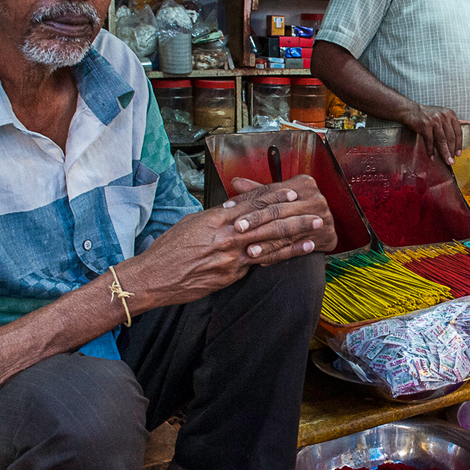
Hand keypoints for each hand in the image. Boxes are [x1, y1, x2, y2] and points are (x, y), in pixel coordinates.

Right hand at [123, 175, 330, 309]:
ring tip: (314, 232)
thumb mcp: (192, 224)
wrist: (153, 277)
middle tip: (316, 211)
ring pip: (268, 242)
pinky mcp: (230, 275)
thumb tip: (234, 206)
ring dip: (295, 236)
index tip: (293, 192)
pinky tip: (296, 253)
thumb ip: (216, 216)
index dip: (274, 196)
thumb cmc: (168, 250)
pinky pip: (259, 264)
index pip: (251, 202)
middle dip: (293, 216)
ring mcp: (229, 256)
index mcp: (215, 218)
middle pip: (266, 221)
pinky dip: (280, 256)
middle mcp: (225, 235)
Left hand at [225, 175, 337, 254]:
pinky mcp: (324, 236)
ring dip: (265, 243)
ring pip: (286, 231)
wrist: (326, 224)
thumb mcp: (280, 196)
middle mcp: (315, 199)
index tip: (229, 208)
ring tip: (248, 250)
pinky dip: (276, 254)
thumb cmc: (298, 207)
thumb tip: (235, 182)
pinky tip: (262, 259)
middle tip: (237, 228)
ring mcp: (322, 218)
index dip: (248, 199)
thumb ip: (259, 191)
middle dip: (256, 221)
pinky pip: (295, 247)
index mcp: (304, 184)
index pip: (271, 191)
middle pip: (279, 210)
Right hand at [399, 103, 462, 163]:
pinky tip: (432, 157)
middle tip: (452, 161)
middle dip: (452, 151)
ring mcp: (434, 121)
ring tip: (446, 161)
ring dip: (444, 153)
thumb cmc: (427, 115)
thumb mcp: (442, 114)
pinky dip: (431, 151)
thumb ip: (453, 120)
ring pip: (442, 140)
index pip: (458, 132)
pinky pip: (430, 141)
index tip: (458, 154)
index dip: (459, 144)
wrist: (410, 111)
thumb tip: (467, 122)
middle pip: (450, 137)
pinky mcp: (425, 126)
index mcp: (450, 114)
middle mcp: (444, 116)